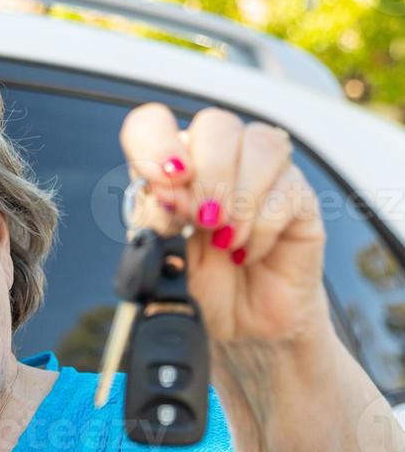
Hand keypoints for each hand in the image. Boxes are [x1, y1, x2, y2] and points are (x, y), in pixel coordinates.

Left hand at [119, 103, 328, 346]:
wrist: (241, 327)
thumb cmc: (200, 288)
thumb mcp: (161, 259)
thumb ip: (154, 223)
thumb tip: (162, 191)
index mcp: (171, 169)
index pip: (152, 125)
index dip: (155, 142)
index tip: (165, 179)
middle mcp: (218, 161)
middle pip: (215, 124)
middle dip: (207, 174)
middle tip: (202, 221)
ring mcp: (263, 174)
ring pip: (259, 143)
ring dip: (239, 195)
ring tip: (225, 240)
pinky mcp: (299, 198)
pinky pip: (287, 188)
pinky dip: (262, 226)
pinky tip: (246, 253)